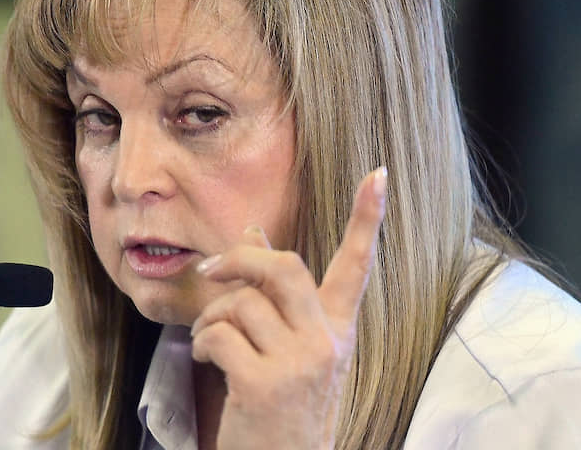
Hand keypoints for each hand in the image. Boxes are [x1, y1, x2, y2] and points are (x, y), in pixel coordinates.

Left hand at [190, 167, 387, 449]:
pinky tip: (208, 361)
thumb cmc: (280, 404)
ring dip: (209, 317)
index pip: (357, 266)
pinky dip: (201, 343)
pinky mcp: (265, 384)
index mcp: (337, 329)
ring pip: (240, 301)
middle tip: (212, 272)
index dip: (367, 219)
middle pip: (282, 265)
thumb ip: (272, 293)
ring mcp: (300, 364)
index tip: (378, 175)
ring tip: (210, 342)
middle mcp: (327, 342)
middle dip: (238, 260)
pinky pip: (219, 334)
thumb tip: (252, 231)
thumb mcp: (287, 348)